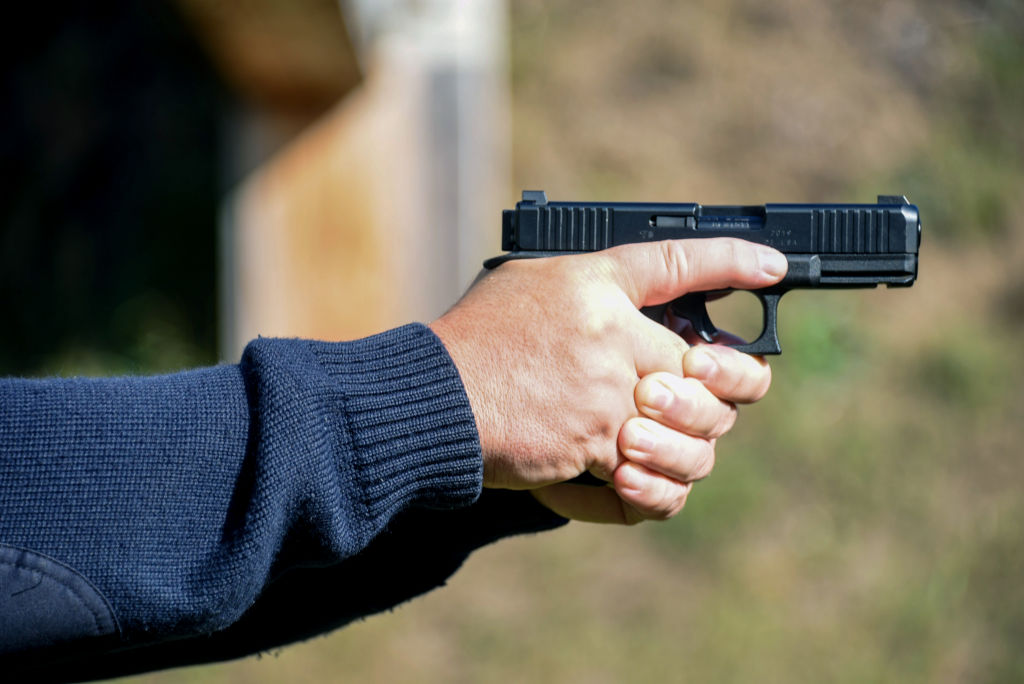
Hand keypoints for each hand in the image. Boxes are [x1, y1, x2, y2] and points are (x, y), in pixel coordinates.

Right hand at [429, 238, 785, 522]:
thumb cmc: (472, 340)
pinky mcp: (592, 451)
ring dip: (686, 448)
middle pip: (710, 368)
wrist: (432, 399)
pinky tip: (634, 482)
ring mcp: (608, 398)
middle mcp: (613, 338)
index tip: (776, 266)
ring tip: (651, 446)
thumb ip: (590, 289)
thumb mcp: (526, 284)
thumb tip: (637, 301)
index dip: (734, 261)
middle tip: (704, 398)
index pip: (678, 262)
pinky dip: (651, 493)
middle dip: (725, 388)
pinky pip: (654, 485)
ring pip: (696, 433)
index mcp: (597, 287)